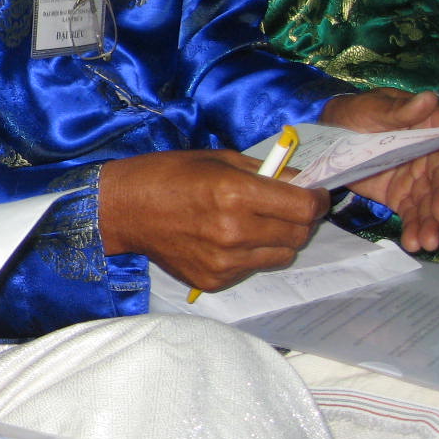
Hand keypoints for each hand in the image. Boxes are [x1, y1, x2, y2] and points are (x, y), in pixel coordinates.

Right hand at [98, 149, 327, 291]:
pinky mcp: (213, 280)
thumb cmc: (166, 175)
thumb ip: (263, 172)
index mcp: (235, 193)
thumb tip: (301, 184)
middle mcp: (234, 231)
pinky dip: (249, 255)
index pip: (304, 207)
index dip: (317, 200)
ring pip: (281, 255)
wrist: (121, 209)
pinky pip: (251, 269)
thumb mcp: (217, 159)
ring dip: (277, 239)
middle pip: (299, 234)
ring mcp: (224, 261)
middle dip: (299, 219)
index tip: (314, 195)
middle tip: (284, 208)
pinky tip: (224, 240)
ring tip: (253, 225)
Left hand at [320, 88, 438, 251]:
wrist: (329, 134)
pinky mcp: (399, 197)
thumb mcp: (375, 107)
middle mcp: (430, 156)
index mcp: (432, 129)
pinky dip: (413, 230)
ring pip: (430, 204)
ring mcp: (416, 180)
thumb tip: (428, 98)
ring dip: (431, 224)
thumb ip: (400, 109)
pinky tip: (414, 244)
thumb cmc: (359, 112)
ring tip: (427, 242)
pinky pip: (411, 215)